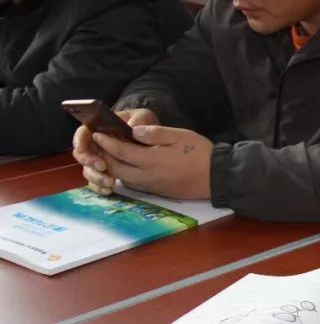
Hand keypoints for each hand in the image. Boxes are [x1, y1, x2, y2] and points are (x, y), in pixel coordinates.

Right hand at [73, 109, 158, 194]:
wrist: (154, 141)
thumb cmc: (144, 125)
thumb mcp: (144, 117)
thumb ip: (139, 120)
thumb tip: (134, 130)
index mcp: (101, 129)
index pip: (83, 133)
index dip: (79, 140)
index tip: (82, 148)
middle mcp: (97, 145)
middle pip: (82, 154)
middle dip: (88, 161)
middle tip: (102, 166)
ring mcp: (100, 160)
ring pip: (89, 171)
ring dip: (96, 177)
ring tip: (111, 182)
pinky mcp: (107, 173)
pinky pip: (97, 183)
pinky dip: (100, 187)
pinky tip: (109, 190)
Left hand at [89, 126, 212, 199]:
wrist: (217, 178)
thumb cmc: (200, 153)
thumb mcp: (181, 136)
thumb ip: (156, 133)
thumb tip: (133, 131)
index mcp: (151, 160)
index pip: (120, 151)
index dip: (106, 141)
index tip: (97, 133)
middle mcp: (147, 176)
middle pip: (116, 167)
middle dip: (105, 156)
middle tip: (101, 144)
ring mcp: (151, 186)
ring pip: (122, 178)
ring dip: (113, 167)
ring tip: (111, 155)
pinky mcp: (157, 191)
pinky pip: (133, 184)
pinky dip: (124, 175)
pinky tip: (127, 167)